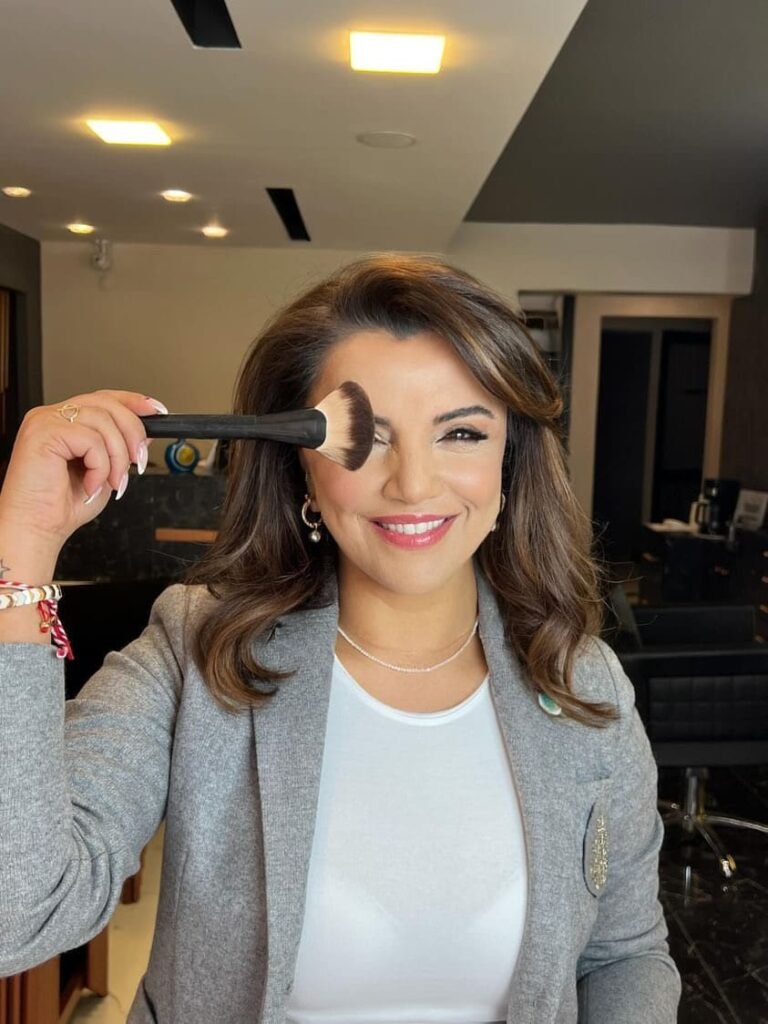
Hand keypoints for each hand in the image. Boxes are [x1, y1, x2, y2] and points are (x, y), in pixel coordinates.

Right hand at [0, 390, 167, 553]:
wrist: (37, 528)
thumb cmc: (60, 507)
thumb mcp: (104, 473)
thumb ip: (119, 450)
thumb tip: (143, 436)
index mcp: (64, 423)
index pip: (102, 398)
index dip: (132, 401)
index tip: (157, 411)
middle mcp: (52, 417)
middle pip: (106, 403)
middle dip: (132, 432)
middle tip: (139, 461)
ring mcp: (45, 422)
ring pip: (102, 420)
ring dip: (117, 456)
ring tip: (113, 482)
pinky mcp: (42, 434)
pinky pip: (90, 439)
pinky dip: (100, 466)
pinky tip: (91, 484)